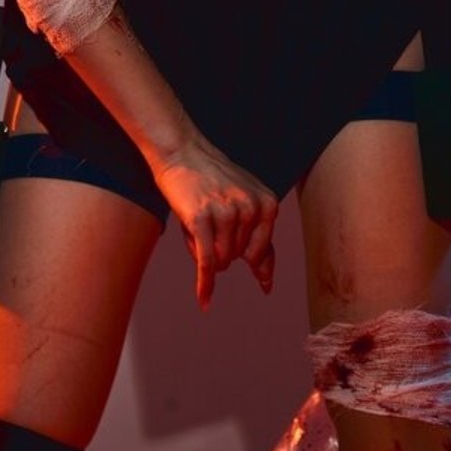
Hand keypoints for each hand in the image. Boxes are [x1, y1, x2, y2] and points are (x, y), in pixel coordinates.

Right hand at [150, 132, 278, 308]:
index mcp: (267, 203)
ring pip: (220, 261)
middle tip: (208, 221)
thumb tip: (267, 280)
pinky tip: (204, 299)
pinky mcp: (201, 219)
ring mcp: (226, 213)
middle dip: (220, 248)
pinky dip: (205, 284)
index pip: (264, 251)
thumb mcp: (244, 200)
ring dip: (204, 251)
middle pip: (238, 258)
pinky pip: (207, 262)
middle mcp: (251, 208)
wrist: (182, 150)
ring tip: (196, 224)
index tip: (265, 287)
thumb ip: (258, 237)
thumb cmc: (212, 179)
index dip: (258, 266)